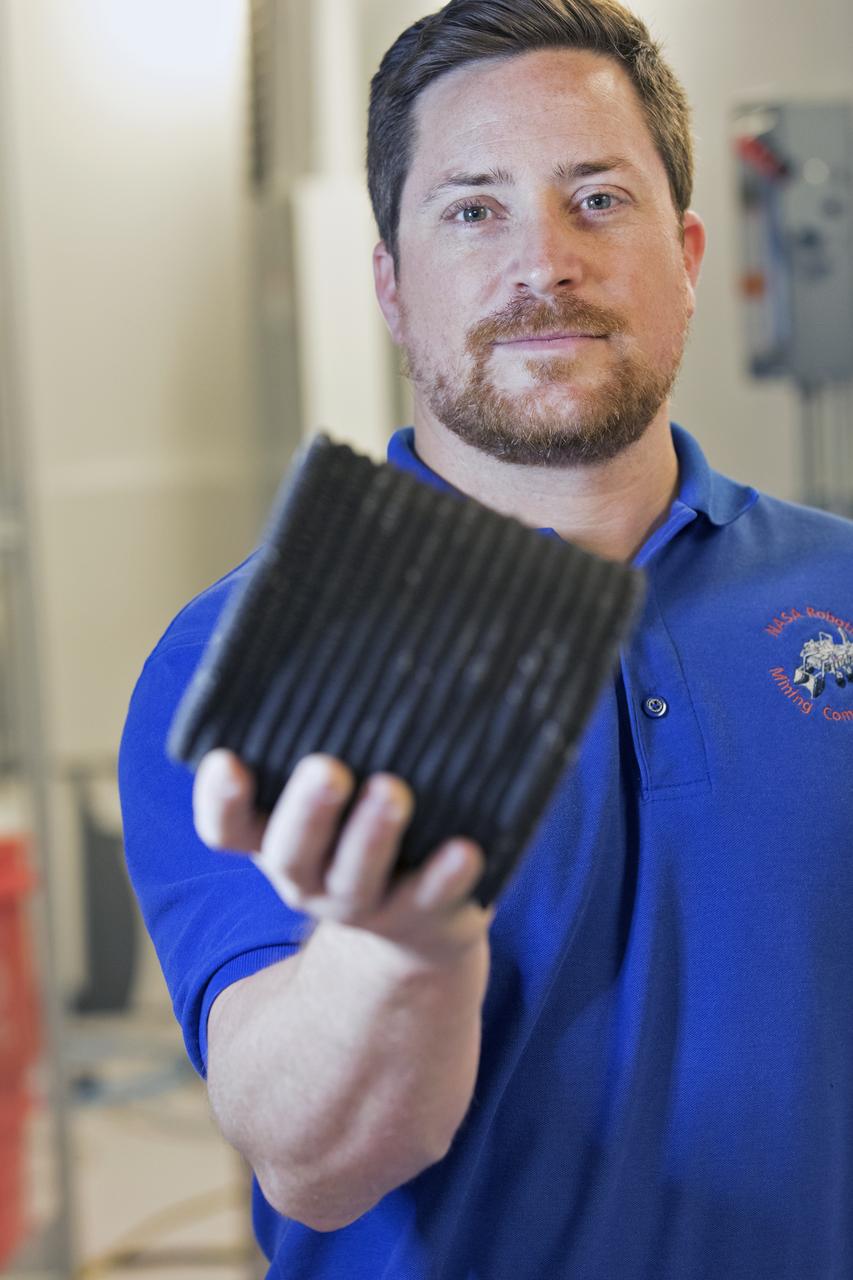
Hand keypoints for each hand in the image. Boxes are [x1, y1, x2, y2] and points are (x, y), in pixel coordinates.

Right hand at [193, 750, 494, 967]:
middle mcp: (309, 877)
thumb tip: (340, 604)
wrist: (416, 924)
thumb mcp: (333, 782)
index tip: (227, 761)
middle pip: (291, 852)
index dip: (220, 800)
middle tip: (328, 769)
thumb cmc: (362, 820)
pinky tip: (465, 848)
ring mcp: (364, 903)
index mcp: (274, 838)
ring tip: (392, 791)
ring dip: (372, 836)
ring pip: (356, 878)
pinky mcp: (423, 916)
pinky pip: (433, 899)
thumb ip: (321, 723)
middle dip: (307, 811)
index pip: (227, 828)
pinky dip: (446, 876)